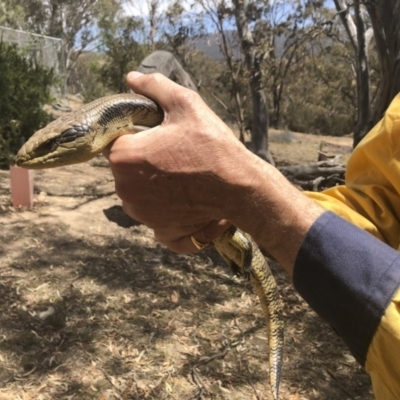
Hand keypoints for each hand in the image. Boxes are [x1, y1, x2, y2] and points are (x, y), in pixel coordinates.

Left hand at [104, 72, 323, 271]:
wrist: (237, 188)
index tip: (156, 134)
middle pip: (124, 165)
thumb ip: (154, 87)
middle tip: (172, 151)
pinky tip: (181, 191)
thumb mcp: (186, 105)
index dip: (135, 133)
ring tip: (180, 172)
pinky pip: (150, 207)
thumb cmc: (211, 145)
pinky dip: (160, 200)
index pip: (115, 138)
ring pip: (136, 187)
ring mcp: (138, 211)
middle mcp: (123, 187)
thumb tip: (131, 77)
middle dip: (142, 156)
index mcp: (123, 156)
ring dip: (150, 179)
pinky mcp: (154, 226)